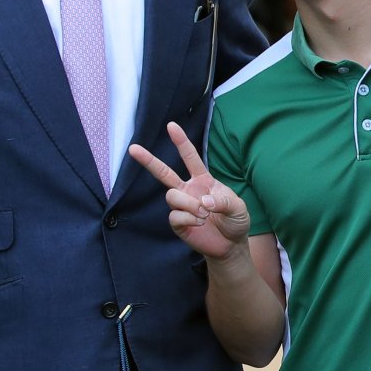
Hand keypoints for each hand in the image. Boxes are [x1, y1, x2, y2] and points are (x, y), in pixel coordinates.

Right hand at [128, 122, 252, 263]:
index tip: (171, 125)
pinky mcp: (178, 224)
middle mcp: (188, 190)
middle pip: (164, 173)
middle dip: (148, 160)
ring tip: (204, 214)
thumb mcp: (238, 207)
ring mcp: (182, 207)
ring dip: (189, 204)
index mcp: (203, 180)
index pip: (190, 158)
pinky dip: (189, 219)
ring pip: (171, 196)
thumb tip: (203, 201)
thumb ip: (223, 201)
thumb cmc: (235, 221)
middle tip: (132, 148)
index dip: (181, 142)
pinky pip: (175, 216)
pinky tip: (199, 223)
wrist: (231, 245)